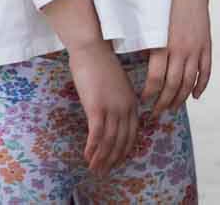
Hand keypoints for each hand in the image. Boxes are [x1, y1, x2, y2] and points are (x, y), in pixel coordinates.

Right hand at [66, 38, 137, 175]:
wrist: (92, 49)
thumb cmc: (101, 64)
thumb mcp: (117, 85)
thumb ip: (118, 101)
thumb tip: (111, 117)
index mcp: (132, 102)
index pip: (132, 133)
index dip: (125, 150)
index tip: (117, 160)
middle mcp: (125, 108)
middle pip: (121, 140)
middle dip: (113, 158)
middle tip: (104, 170)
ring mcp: (112, 108)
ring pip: (109, 140)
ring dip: (101, 157)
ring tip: (94, 168)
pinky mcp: (97, 107)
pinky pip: (97, 134)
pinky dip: (93, 147)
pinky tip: (87, 155)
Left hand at [147, 0, 212, 112]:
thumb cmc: (167, 5)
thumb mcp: (153, 26)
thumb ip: (150, 48)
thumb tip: (145, 69)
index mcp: (164, 46)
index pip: (156, 79)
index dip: (150, 93)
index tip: (144, 100)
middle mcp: (180, 50)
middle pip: (172, 85)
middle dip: (163, 102)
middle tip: (157, 112)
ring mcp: (196, 50)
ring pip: (189, 82)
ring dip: (180, 98)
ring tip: (173, 107)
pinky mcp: (206, 47)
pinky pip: (206, 72)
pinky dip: (201, 86)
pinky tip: (195, 96)